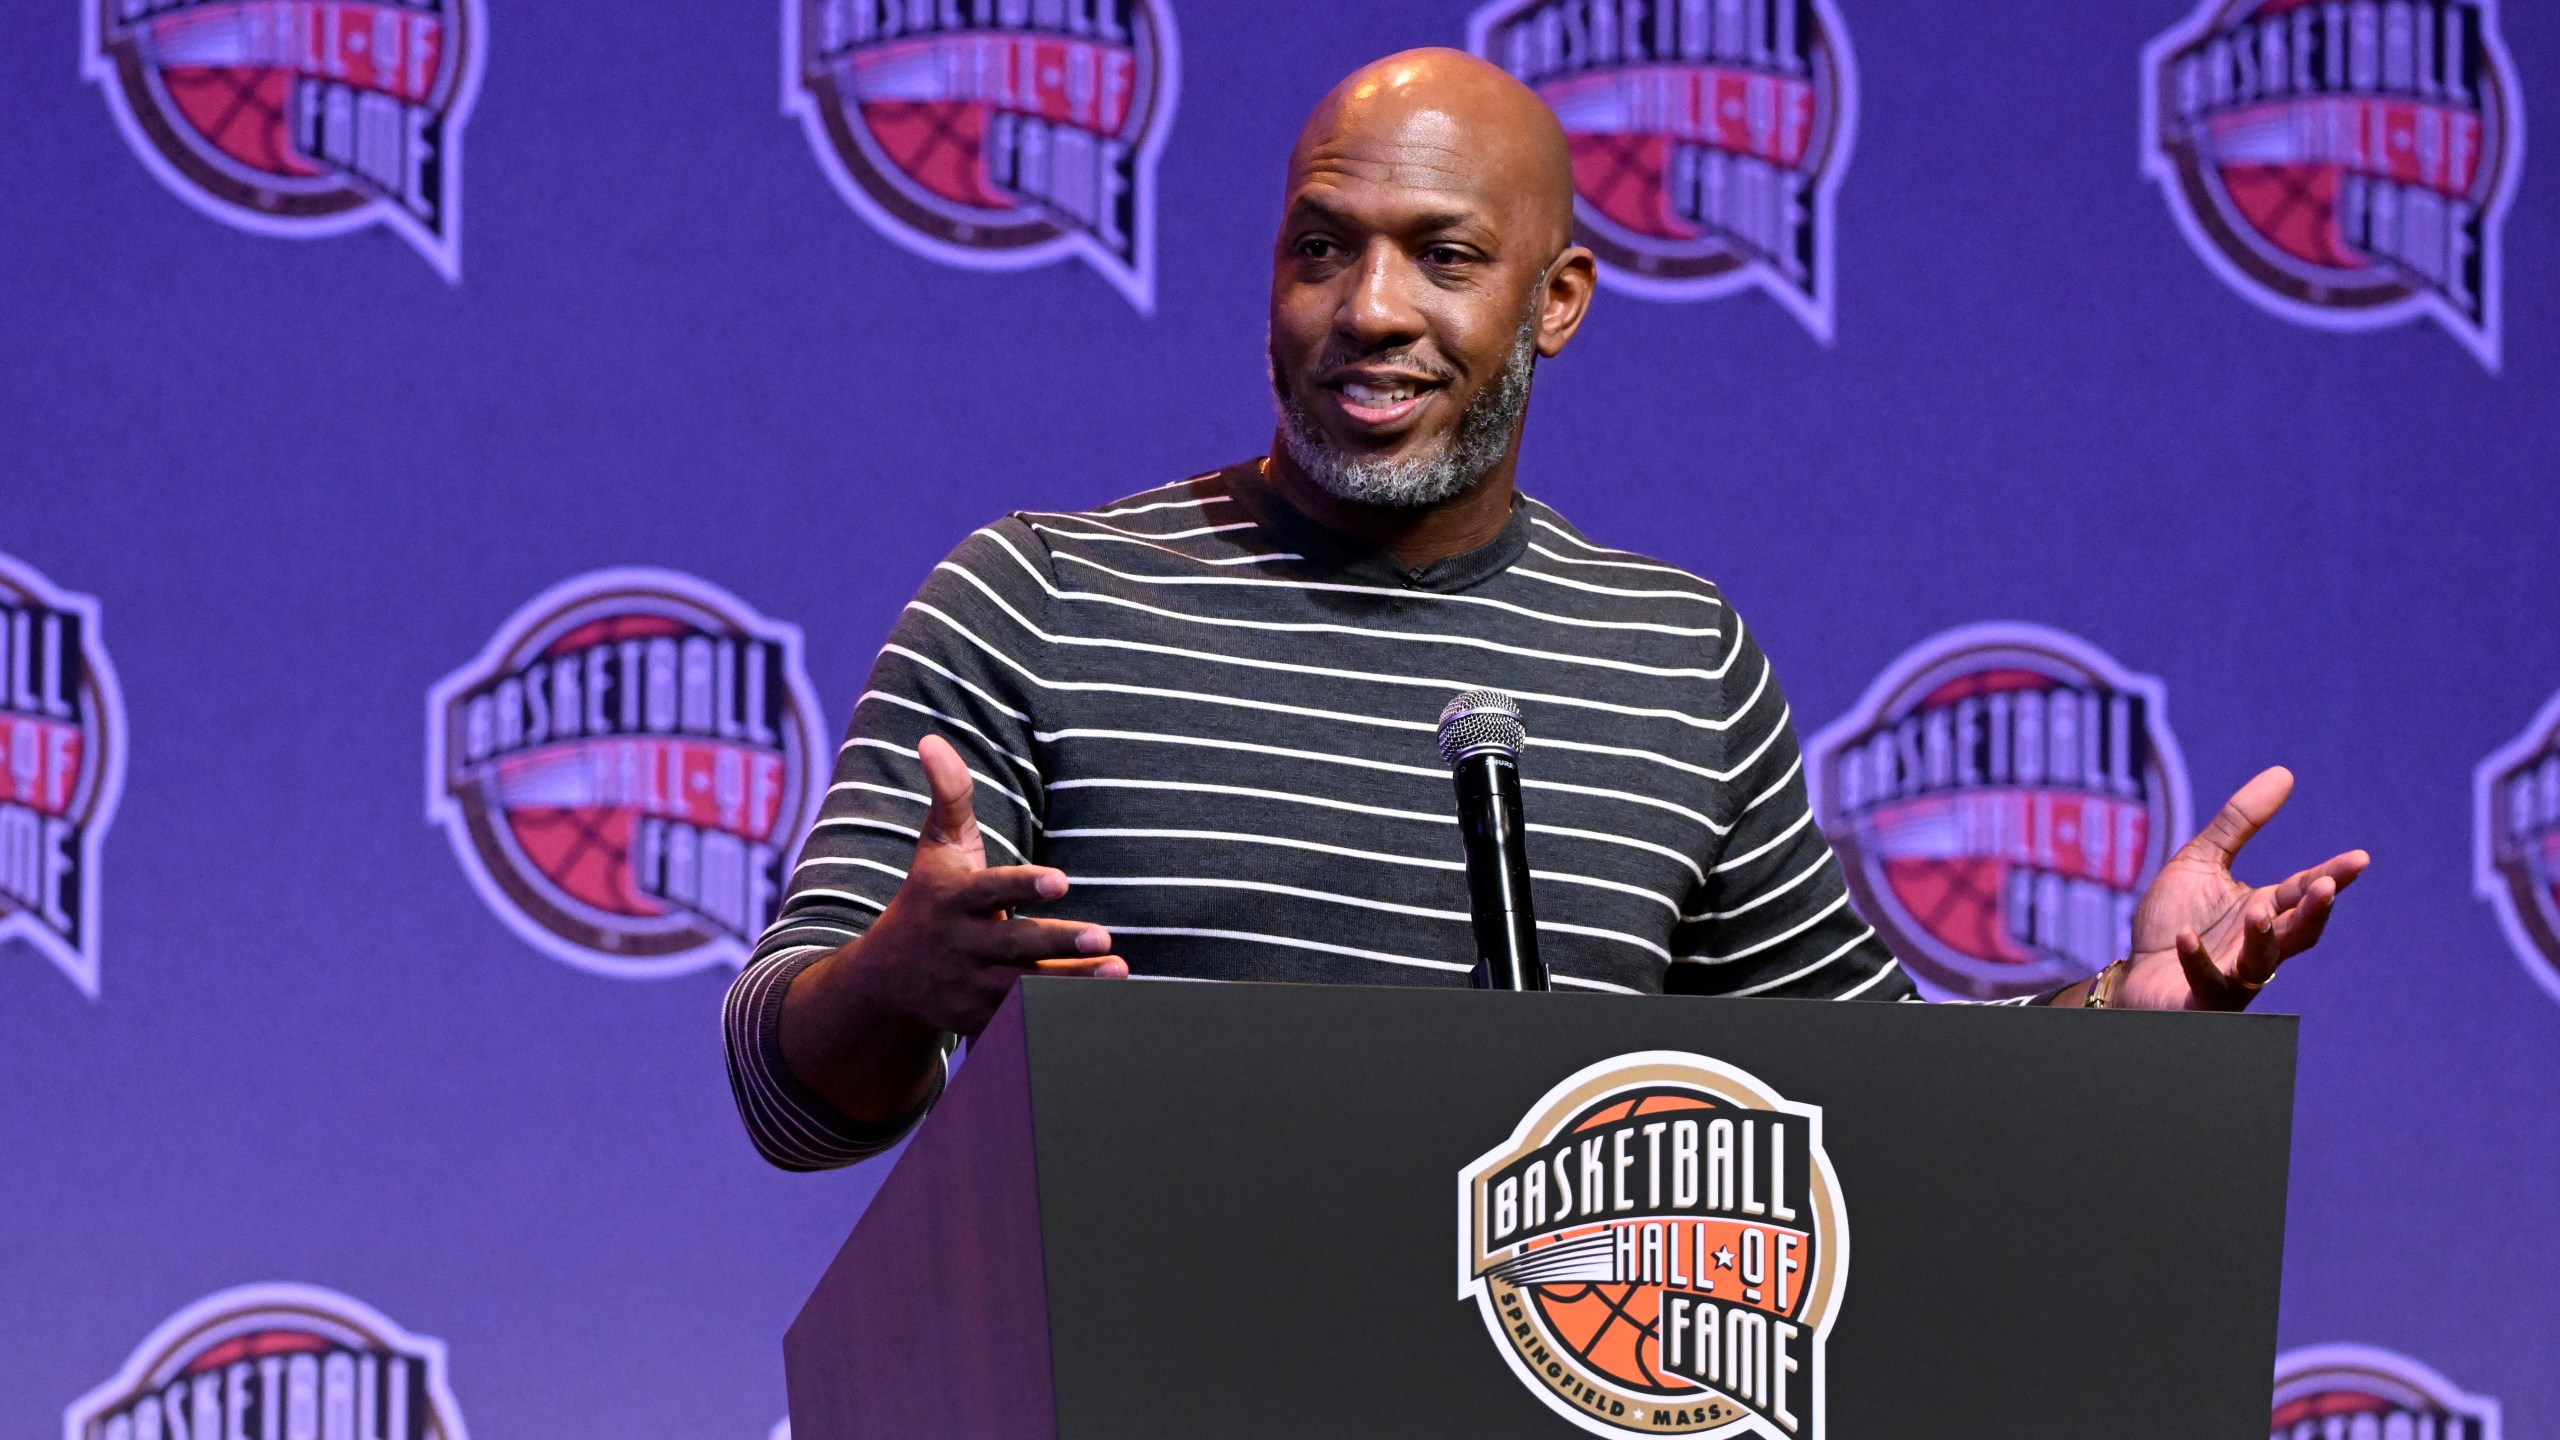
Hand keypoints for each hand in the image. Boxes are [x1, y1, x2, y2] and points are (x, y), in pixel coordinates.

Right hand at [779, 735, 1123, 1121]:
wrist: (887, 980)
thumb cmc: (928, 898)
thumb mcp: (936, 848)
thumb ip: (949, 796)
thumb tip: (931, 738)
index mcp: (955, 899)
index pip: (992, 890)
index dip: (1025, 887)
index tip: (1061, 880)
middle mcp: (963, 944)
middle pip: (1015, 944)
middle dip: (1058, 941)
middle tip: (1104, 935)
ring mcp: (972, 986)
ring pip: (1026, 986)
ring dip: (1074, 981)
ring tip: (1118, 970)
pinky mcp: (981, 1020)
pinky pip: (1023, 1019)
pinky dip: (1057, 1016)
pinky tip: (1102, 1007)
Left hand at [2111, 766, 2368, 1010]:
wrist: (2134, 973)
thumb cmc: (2173, 919)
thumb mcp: (2201, 862)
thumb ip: (2239, 823)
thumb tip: (2285, 773)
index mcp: (2262, 911)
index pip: (2301, 893)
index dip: (2330, 877)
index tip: (2359, 859)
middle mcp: (2256, 947)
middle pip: (2296, 932)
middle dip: (2313, 911)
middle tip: (2325, 886)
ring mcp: (2231, 977)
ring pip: (2259, 964)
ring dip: (2262, 938)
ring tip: (2258, 910)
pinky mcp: (2199, 1000)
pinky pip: (2205, 983)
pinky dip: (2197, 960)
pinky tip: (2187, 936)